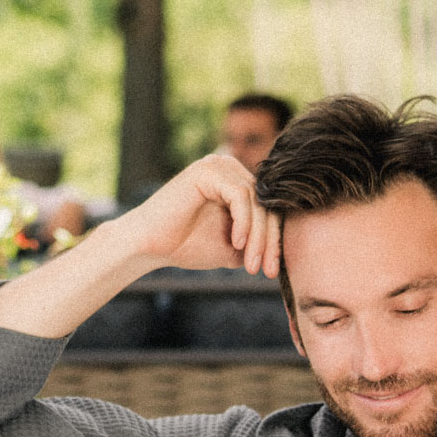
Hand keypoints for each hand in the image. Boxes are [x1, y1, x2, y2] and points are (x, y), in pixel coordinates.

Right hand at [123, 154, 280, 277]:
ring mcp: (220, 165)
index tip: (273, 272)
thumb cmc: (187, 245)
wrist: (149, 246)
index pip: (269, 210)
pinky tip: (236, 244)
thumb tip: (288, 251)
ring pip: (257, 202)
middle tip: (266, 272)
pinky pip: (241, 196)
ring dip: (258, 238)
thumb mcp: (233, 247)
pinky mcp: (209, 170)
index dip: (275, 241)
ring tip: (251, 265)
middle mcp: (231, 168)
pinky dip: (243, 223)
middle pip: (267, 205)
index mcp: (239, 183)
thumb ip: (258, 242)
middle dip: (270, 242)